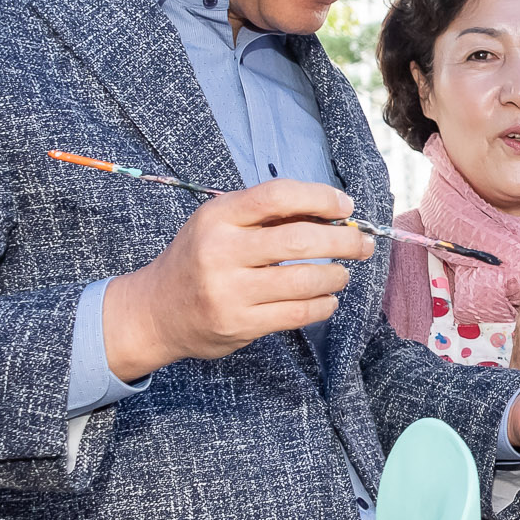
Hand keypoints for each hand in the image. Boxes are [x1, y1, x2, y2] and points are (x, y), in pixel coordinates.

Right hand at [103, 177, 372, 381]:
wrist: (156, 310)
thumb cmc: (200, 258)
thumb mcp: (220, 224)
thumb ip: (268, 215)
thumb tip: (334, 211)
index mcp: (218, 216)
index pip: (278, 195)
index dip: (320, 197)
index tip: (346, 207)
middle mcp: (221, 251)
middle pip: (299, 240)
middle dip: (343, 242)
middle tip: (363, 245)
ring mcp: (229, 291)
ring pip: (304, 281)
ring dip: (336, 276)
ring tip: (342, 274)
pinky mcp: (239, 324)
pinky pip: (297, 313)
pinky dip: (323, 305)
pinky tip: (328, 299)